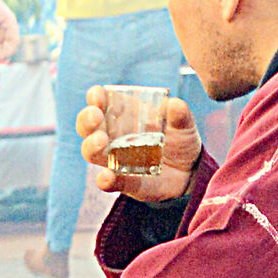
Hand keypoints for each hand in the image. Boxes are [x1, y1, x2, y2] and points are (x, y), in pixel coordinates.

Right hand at [78, 90, 201, 203]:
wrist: (191, 172)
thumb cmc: (180, 140)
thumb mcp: (184, 124)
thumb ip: (180, 114)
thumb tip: (174, 105)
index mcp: (122, 113)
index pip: (100, 101)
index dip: (95, 97)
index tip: (97, 95)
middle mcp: (112, 134)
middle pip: (87, 126)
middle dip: (87, 119)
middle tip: (96, 116)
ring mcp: (115, 159)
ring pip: (91, 152)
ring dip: (91, 146)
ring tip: (102, 141)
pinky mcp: (124, 182)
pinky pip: (108, 182)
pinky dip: (105, 180)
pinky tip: (107, 177)